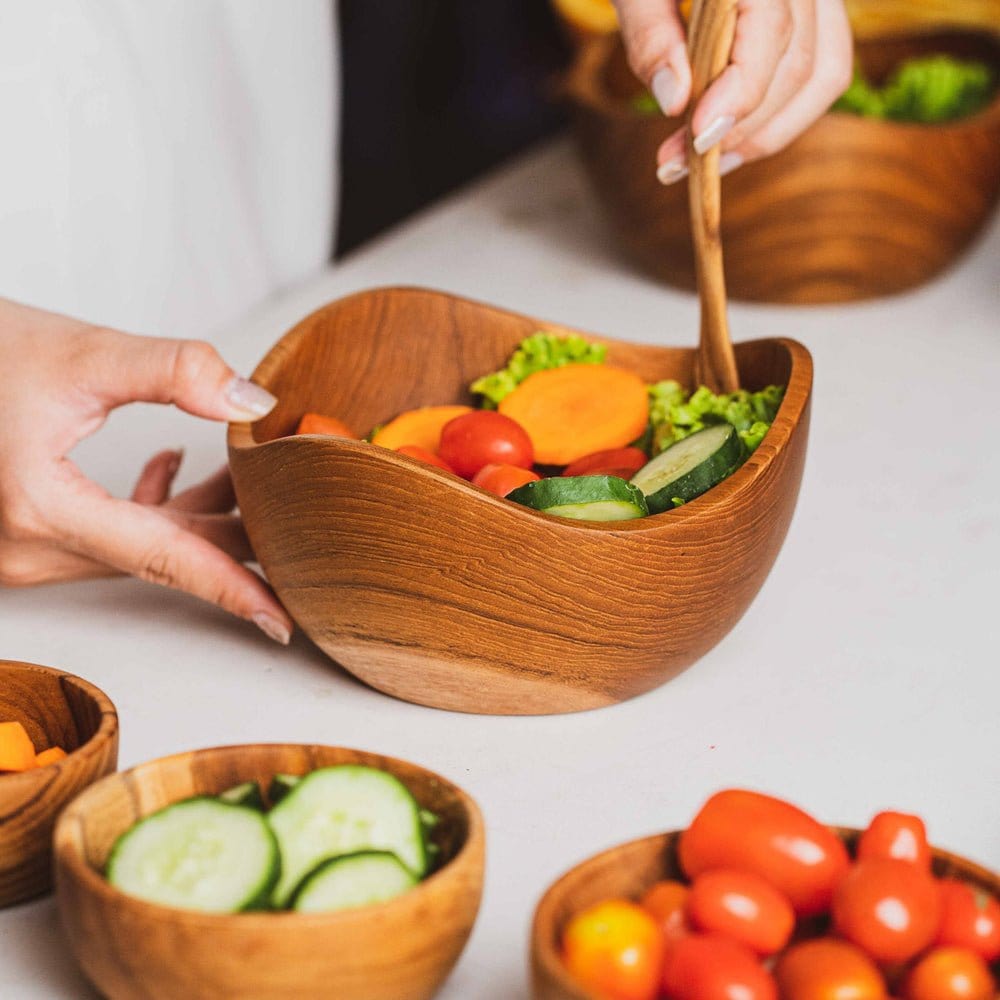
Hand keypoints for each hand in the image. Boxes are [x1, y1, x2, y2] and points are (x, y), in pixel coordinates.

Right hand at [0, 297, 292, 643]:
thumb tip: (253, 403)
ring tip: (240, 469)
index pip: (163, 559)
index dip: (231, 587)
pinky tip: (168, 464)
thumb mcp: (81, 353)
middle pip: (157, 554)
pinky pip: (104, 535)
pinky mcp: (21, 533)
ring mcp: (19, 548)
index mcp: (39, 508)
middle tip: (291, 513)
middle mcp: (25, 547)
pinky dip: (146, 508)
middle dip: (226, 531)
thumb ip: (174, 372)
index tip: (282, 618)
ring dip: (189, 513)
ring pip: (134, 545)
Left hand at [613, 0, 852, 182]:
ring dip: (766, 132)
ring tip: (706, 161)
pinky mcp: (817, 7)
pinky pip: (823, 67)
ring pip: (824, 74)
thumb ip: (650, 33)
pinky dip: (783, 112)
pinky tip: (732, 137)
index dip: (739, 95)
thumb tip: (674, 101)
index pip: (772, 30)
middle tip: (676, 163)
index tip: (694, 138)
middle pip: (800, 64)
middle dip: (740, 128)